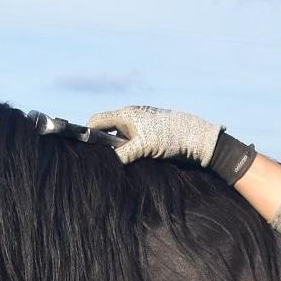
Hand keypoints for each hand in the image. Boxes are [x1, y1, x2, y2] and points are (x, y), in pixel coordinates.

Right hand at [87, 105, 222, 166]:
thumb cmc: (169, 137)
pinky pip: (133, 144)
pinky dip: (130, 153)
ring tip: (121, 166)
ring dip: (119, 152)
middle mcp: (131, 117)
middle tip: (102, 162)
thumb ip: (122, 154)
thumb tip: (108, 163)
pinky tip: (133, 164)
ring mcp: (140, 126)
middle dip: (104, 146)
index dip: (88, 133)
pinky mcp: (149, 135)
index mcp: (126, 114)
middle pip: (108, 131)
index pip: (97, 120)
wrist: (196, 138)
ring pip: (121, 140)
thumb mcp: (142, 147)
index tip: (83, 148)